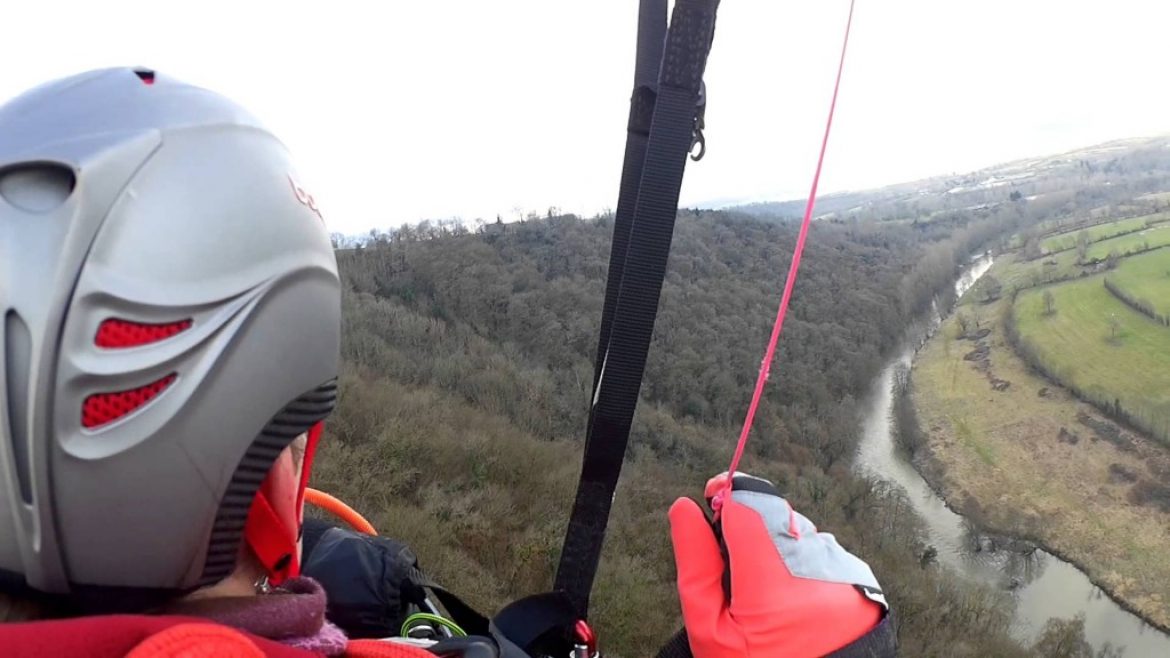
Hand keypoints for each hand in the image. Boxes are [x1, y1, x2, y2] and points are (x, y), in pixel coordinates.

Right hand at [668, 473, 892, 657]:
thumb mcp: (709, 629)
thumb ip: (696, 565)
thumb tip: (683, 507)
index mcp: (772, 586)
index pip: (750, 506)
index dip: (727, 496)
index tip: (713, 501)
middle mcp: (817, 572)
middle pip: (774, 514)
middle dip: (749, 526)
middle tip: (735, 567)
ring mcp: (845, 576)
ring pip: (798, 529)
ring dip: (777, 544)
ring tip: (767, 591)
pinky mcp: (861, 581)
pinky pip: (823, 550)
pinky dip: (803, 562)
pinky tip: (792, 596)